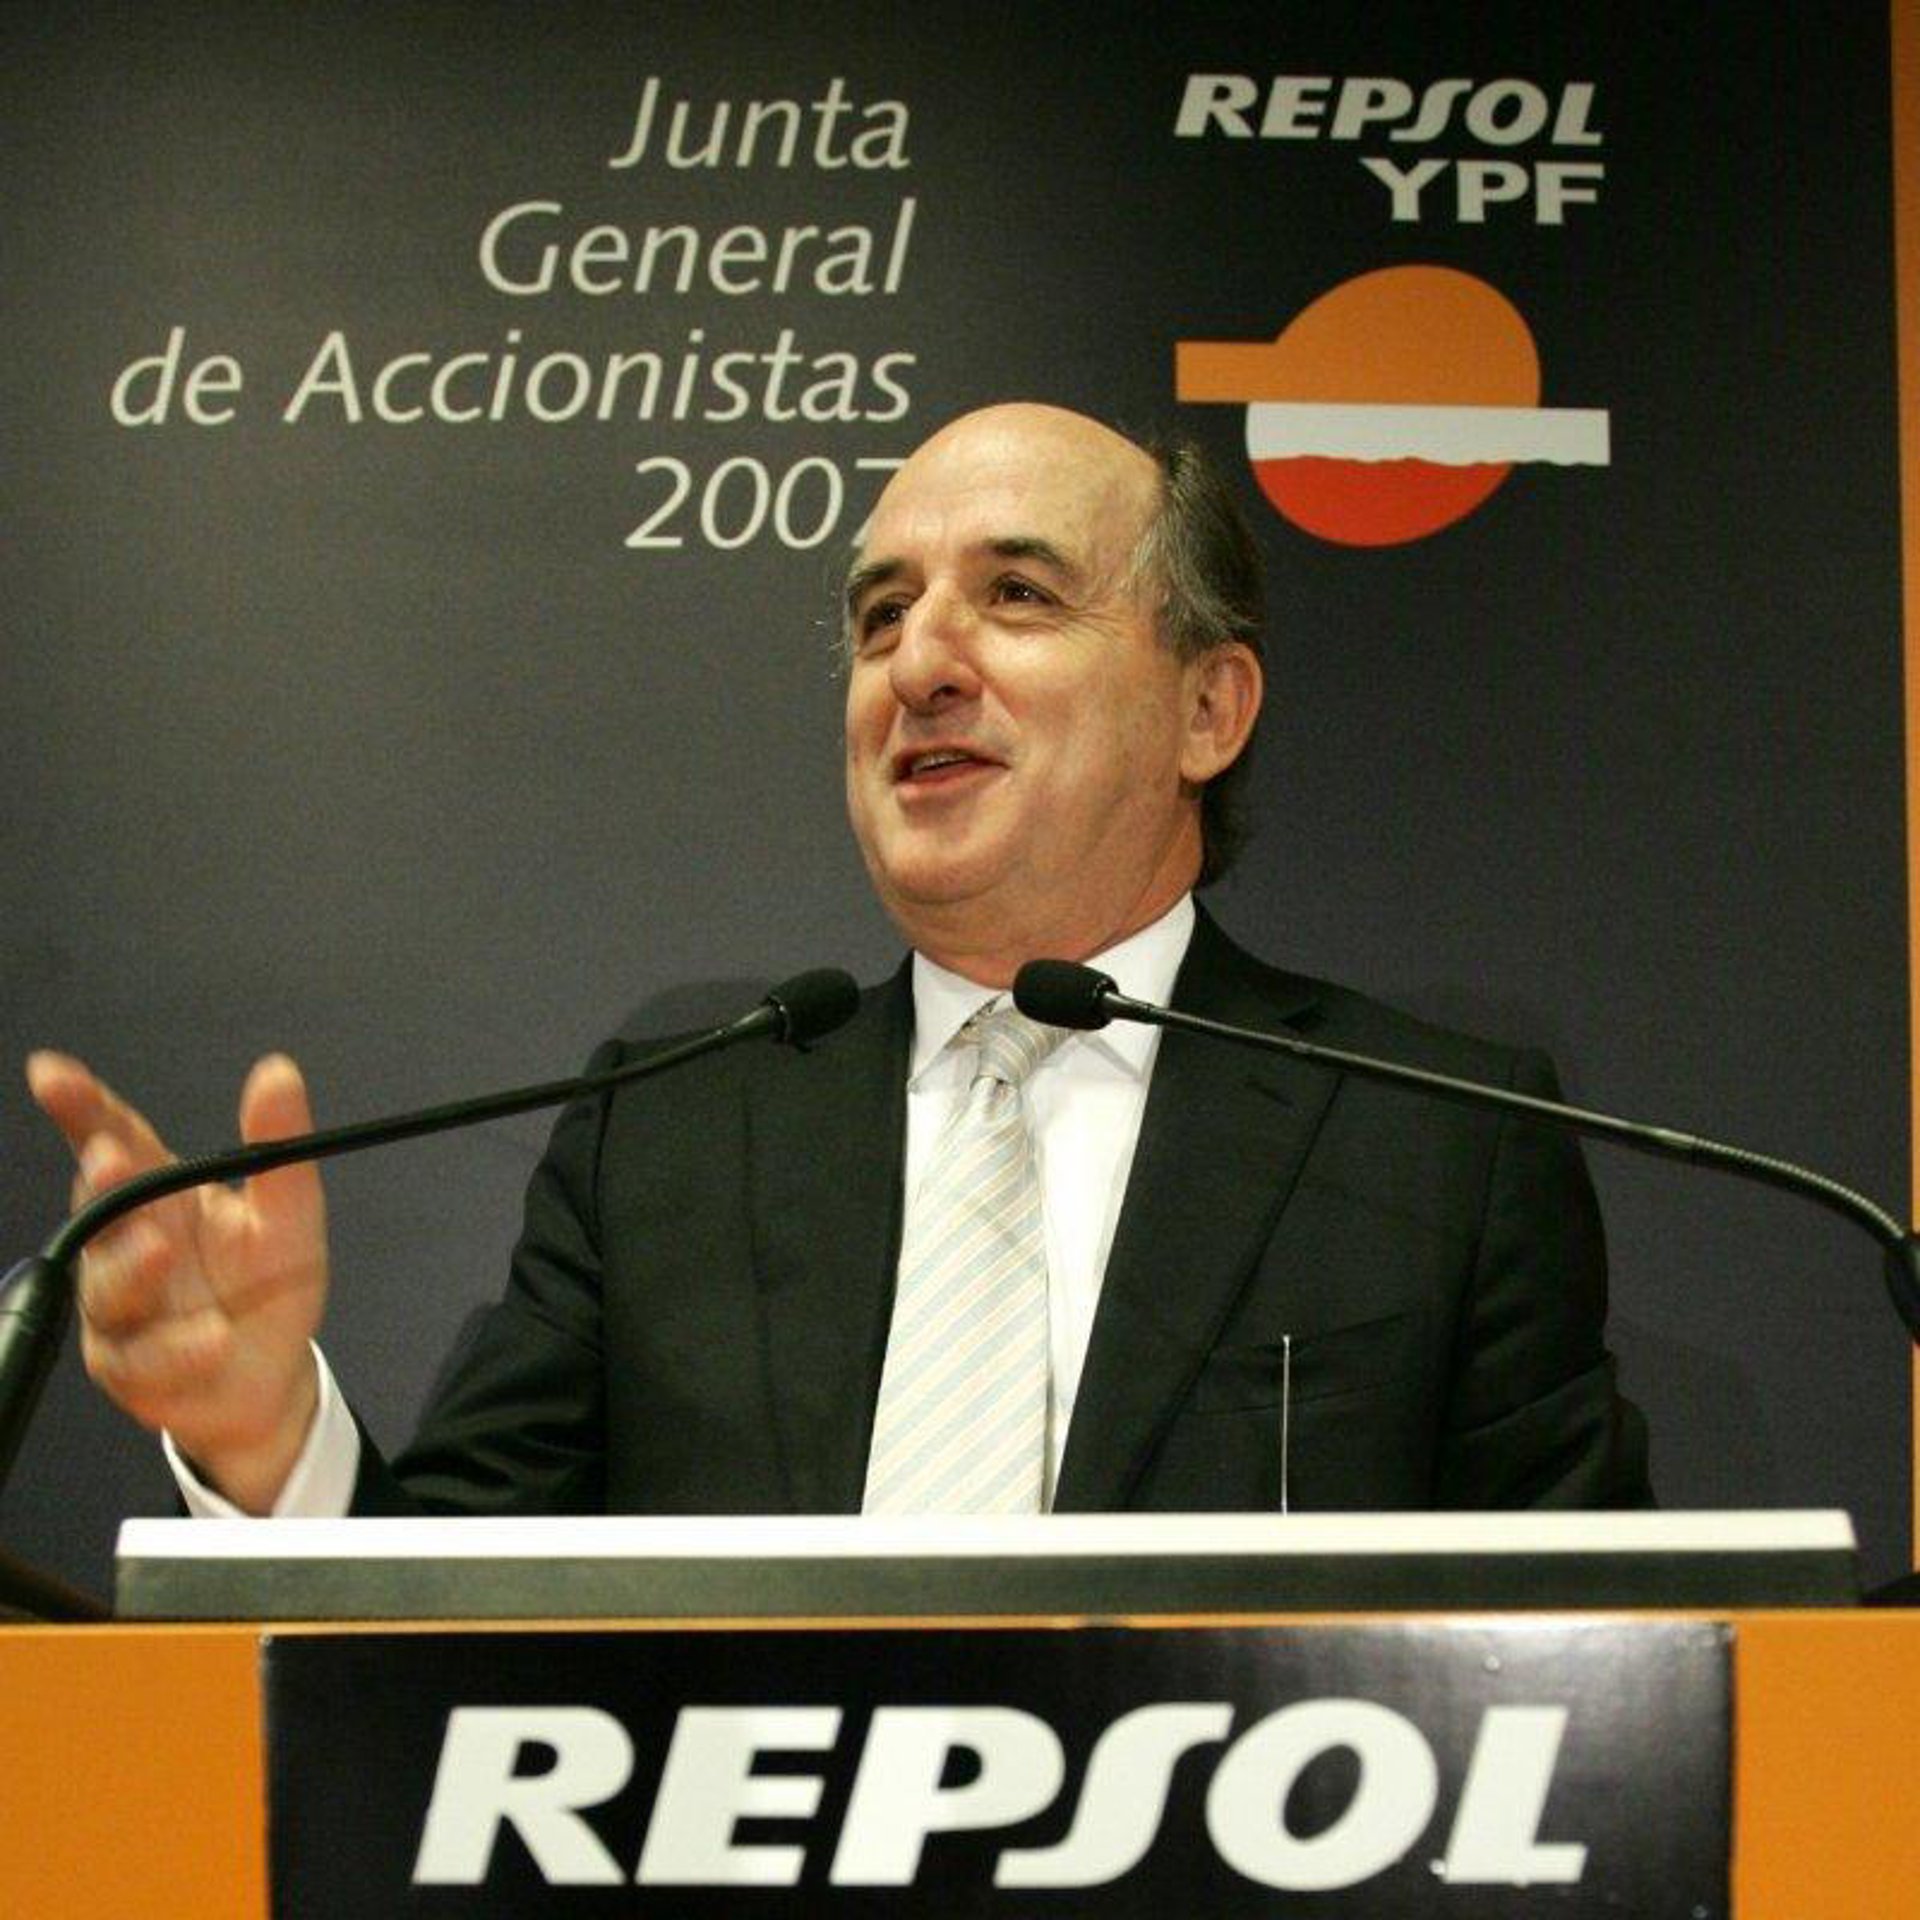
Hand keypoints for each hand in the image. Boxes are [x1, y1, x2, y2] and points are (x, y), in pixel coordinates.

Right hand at [26, 1050, 330, 1512]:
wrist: (273, 1375)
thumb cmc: (270, 1285)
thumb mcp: (291, 1214)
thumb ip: (280, 1147)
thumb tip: (278, 1071)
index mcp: (165, 1197)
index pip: (116, 1140)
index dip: (80, 1106)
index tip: (52, 1072)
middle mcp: (128, 1247)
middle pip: (98, 1207)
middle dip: (99, 1183)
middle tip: (110, 1158)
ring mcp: (119, 1307)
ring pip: (106, 1285)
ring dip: (132, 1267)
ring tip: (164, 1250)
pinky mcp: (126, 1366)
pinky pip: (139, 1356)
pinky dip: (177, 1346)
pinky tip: (213, 1338)